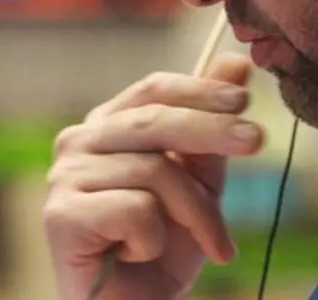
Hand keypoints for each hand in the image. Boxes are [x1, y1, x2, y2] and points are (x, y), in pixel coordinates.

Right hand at [43, 53, 263, 299]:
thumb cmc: (162, 245)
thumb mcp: (197, 183)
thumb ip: (208, 127)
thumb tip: (235, 61)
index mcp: (107, 126)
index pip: (152, 89)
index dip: (200, 90)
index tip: (245, 101)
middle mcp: (78, 143)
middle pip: (155, 121)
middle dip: (211, 131)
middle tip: (256, 141)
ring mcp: (64, 177)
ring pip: (154, 171)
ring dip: (197, 214)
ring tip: (212, 244)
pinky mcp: (60, 216)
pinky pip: (134, 210)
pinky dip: (153, 240)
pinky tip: (139, 255)